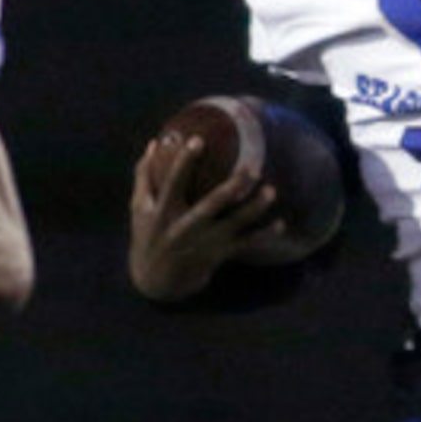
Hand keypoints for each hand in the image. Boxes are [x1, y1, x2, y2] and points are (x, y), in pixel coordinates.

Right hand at [126, 126, 283, 299]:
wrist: (156, 282)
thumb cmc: (148, 236)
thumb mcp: (139, 208)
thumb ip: (145, 175)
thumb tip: (155, 143)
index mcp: (163, 212)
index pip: (173, 183)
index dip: (184, 162)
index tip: (199, 140)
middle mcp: (184, 228)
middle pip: (210, 205)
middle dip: (231, 187)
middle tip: (251, 168)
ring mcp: (203, 243)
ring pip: (233, 225)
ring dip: (254, 209)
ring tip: (271, 191)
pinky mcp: (217, 255)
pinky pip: (244, 244)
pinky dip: (263, 235)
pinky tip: (281, 224)